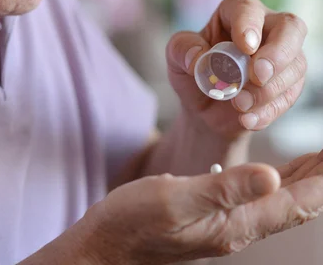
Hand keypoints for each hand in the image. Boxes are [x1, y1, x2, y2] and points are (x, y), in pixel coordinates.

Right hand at [77, 160, 322, 263]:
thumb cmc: (134, 223)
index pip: (295, 202)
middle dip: (319, 178)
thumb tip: (272, 175)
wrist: (106, 247)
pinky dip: (275, 182)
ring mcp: (224, 224)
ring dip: (302, 180)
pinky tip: (273, 173)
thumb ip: (224, 189)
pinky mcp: (211, 218)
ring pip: (277, 201)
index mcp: (235, 223)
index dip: (322, 180)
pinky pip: (255, 199)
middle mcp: (237, 227)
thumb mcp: (176, 198)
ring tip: (319, 161)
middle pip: (293, 203)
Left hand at [166, 0, 306, 137]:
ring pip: (294, 65)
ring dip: (267, 90)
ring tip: (239, 105)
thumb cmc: (193, 71)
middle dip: (277, 53)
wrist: (206, 108)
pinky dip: (269, 111)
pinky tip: (248, 120)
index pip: (247, 8)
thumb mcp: (176, 57)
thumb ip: (182, 49)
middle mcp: (266, 27)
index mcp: (235, 11)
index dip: (249, 24)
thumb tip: (197, 57)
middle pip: (290, 27)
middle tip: (257, 76)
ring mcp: (283, 55)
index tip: (245, 47)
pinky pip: (290, 95)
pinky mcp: (290, 83)